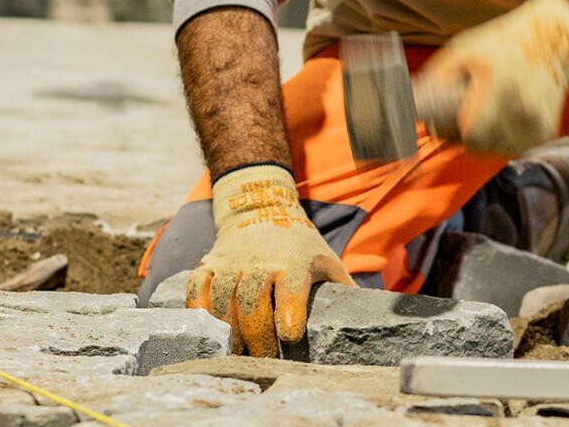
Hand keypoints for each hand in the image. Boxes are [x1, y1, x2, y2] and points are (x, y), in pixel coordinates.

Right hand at [185, 164, 354, 355]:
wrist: (262, 208)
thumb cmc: (300, 244)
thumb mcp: (327, 260)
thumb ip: (344, 290)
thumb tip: (370, 324)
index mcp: (292, 262)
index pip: (290, 289)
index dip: (289, 314)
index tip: (290, 339)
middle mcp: (259, 262)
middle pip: (252, 303)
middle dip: (257, 337)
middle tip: (262, 360)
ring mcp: (231, 262)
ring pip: (223, 300)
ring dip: (228, 332)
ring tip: (236, 355)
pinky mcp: (210, 264)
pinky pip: (198, 289)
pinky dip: (198, 312)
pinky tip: (207, 333)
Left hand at [413, 0, 568, 156]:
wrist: (555, 41)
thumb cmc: (502, 43)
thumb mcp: (463, 50)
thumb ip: (437, 79)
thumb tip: (410, 106)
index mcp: (499, 85)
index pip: (471, 134)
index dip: (452, 133)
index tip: (443, 124)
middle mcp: (522, 107)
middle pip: (480, 147)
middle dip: (464, 137)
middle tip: (460, 117)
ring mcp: (536, 122)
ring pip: (495, 150)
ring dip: (483, 139)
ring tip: (484, 112)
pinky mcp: (545, 132)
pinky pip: (512, 146)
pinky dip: (502, 137)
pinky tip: (502, 116)